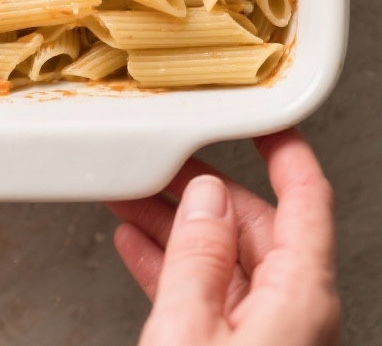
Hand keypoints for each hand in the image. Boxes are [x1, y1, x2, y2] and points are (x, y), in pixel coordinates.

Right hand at [109, 130, 340, 345]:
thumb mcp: (190, 330)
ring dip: (178, 230)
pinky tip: (140, 249)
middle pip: (257, 225)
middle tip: (160, 166)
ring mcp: (274, 336)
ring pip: (229, 260)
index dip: (283, 148)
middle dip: (201, 191)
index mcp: (302, 297)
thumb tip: (204, 199)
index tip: (260, 116)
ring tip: (133, 201)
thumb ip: (197, 258)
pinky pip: (217, 298)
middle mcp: (298, 314)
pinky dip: (178, 272)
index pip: (307, 196)